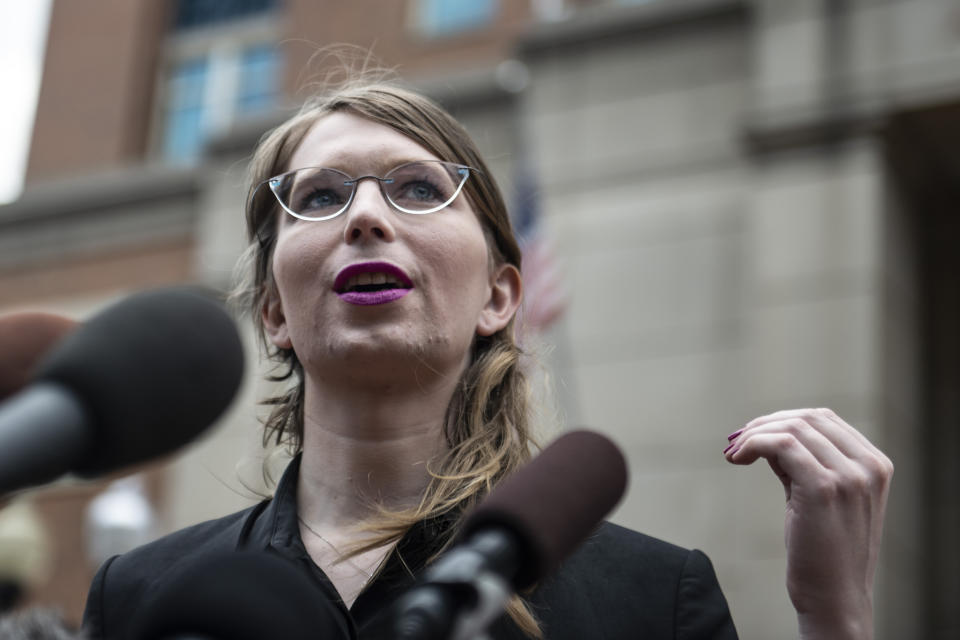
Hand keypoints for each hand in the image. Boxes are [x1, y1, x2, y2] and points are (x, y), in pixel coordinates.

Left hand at [724, 408, 892, 639]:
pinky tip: (737, 459)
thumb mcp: (820, 496)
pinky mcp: (825, 488)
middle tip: (735, 442)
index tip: (752, 435)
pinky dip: (754, 443)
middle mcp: (868, 466)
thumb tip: (768, 434)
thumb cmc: (823, 552)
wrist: (835, 599)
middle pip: (807, 418)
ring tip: (734, 452)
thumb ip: (803, 463)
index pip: (824, 419)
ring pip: (792, 428)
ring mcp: (850, 476)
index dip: (782, 420)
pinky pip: (782, 444)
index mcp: (875, 464)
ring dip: (755, 434)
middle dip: (765, 424)